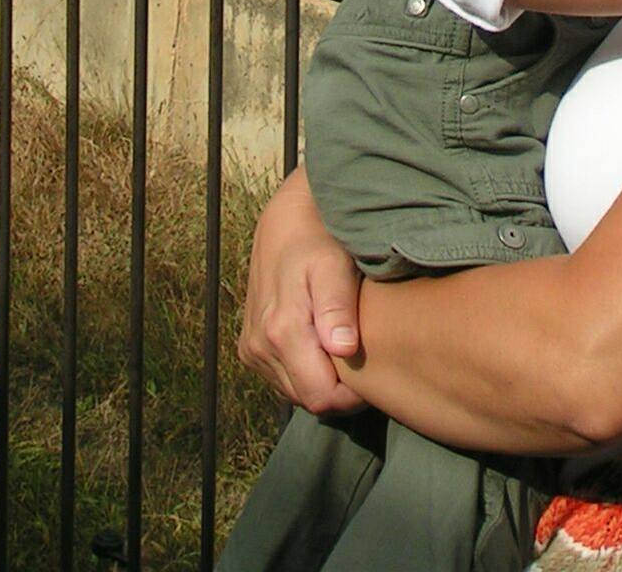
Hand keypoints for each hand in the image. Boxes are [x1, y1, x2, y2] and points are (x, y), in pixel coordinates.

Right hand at [236, 168, 366, 412]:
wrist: (285, 222)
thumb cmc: (318, 240)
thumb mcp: (334, 265)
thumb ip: (337, 307)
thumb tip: (342, 349)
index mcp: (280, 331)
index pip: (321, 397)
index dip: (351, 394)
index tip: (372, 369)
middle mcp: (259, 346)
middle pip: (308, 398)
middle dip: (337, 387)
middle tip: (360, 354)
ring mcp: (251, 349)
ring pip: (295, 391)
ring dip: (320, 378)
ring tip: (342, 343)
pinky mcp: (249, 347)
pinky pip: (282, 378)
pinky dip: (304, 370)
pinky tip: (321, 342)